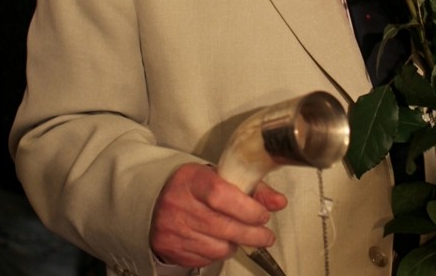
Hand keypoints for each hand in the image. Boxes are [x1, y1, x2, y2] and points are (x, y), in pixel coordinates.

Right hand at [149, 163, 287, 268]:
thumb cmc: (196, 186)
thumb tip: (280, 202)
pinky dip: (220, 252)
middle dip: (252, 234)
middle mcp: (179, 205)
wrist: (155, 199)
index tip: (263, 215)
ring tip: (243, 236)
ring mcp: (173, 229)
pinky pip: (205, 258)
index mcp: (193, 180)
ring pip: (216, 247)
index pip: (221, 195)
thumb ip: (253, 188)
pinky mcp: (170, 249)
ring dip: (236, 244)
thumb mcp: (221, 177)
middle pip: (222, 226)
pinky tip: (223, 241)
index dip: (247, 208)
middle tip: (267, 236)